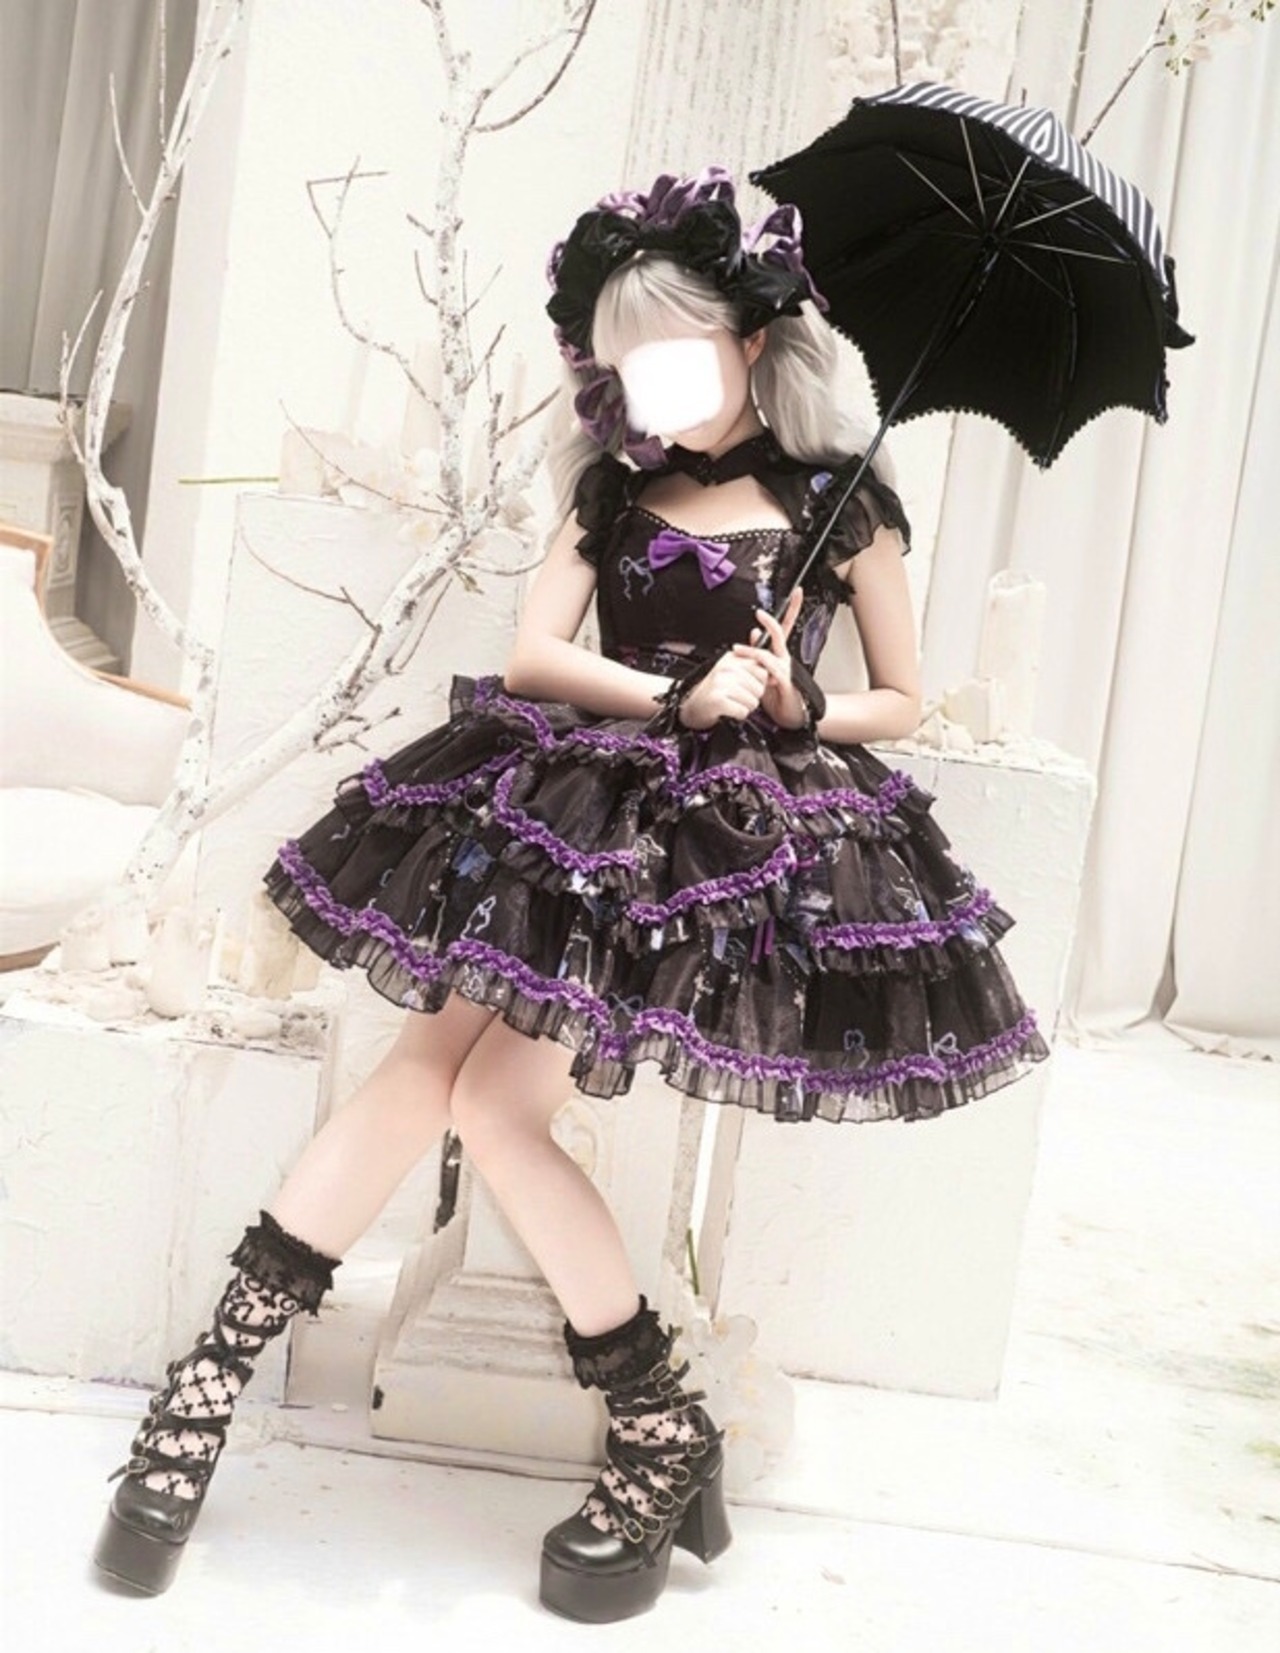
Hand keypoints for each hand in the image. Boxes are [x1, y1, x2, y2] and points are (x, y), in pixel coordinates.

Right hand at [676, 649, 769, 729]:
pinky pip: (743, 711)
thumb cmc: (715, 691)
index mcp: (732, 658)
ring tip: (732, 703)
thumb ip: (752, 669)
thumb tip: (775, 674)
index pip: (761, 669)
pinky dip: (738, 715)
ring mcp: (721, 683)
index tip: (747, 686)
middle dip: (753, 696)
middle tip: (737, 696)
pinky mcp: (718, 700)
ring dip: (746, 707)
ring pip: (753, 700)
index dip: (758, 682)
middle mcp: (726, 668)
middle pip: (759, 686)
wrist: (693, 707)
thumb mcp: (732, 672)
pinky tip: (728, 710)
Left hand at [730, 587, 806, 727]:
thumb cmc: (777, 695)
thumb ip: (757, 652)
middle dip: (771, 621)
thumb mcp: (763, 671)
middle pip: (781, 633)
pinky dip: (760, 667)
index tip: (797, 592)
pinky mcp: (785, 682)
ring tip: (736, 650)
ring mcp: (785, 669)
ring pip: (770, 652)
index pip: (785, 627)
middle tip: (759, 613)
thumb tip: (751, 632)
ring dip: (751, 650)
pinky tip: (753, 669)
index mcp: (779, 654)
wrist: (790, 716)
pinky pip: (771, 670)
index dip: (791, 609)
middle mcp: (784, 658)